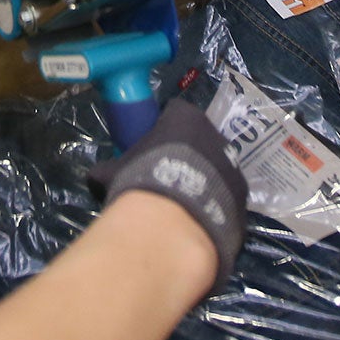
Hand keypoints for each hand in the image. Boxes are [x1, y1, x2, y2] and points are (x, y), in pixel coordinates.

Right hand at [89, 99, 245, 295]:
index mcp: (186, 118)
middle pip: (202, 142)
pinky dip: (214, 210)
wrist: (172, 227)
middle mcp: (217, 137)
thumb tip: (96, 177)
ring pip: (218, 172)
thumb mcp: (114, 171)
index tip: (153, 148)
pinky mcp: (242, 203)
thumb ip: (110, 168)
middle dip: (189, 157)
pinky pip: (226, 202)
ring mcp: (235, 171)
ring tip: (183, 206)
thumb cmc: (143, 183)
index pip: (175, 112)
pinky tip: (196, 225)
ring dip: (205, 183)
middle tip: (169, 177)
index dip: (163, 129)